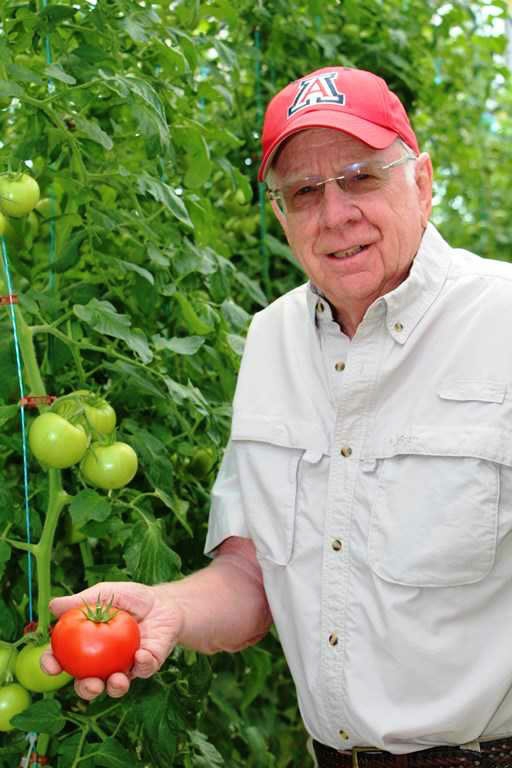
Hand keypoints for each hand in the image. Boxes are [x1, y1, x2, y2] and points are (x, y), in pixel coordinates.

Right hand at [41, 581, 183, 700]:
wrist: (164, 600)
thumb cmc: (130, 598)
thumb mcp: (105, 594)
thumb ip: (81, 601)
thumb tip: (53, 605)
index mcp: (86, 646)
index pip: (64, 659)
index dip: (53, 665)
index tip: (51, 665)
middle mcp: (103, 663)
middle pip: (88, 683)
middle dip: (86, 689)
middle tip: (90, 683)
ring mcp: (126, 667)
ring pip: (115, 686)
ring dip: (114, 687)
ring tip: (116, 680)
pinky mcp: (148, 664)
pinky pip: (144, 670)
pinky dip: (142, 665)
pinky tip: (140, 655)